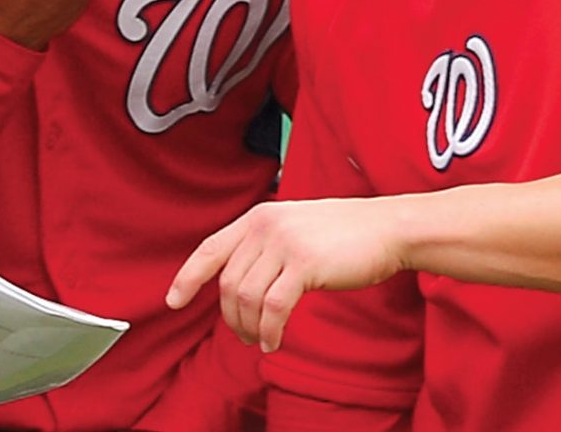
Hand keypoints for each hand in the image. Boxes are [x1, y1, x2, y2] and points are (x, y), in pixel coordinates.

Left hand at [166, 199, 408, 353]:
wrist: (387, 228)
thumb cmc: (344, 233)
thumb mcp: (294, 228)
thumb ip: (265, 246)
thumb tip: (238, 285)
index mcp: (258, 217)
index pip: (209, 249)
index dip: (187, 277)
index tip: (173, 301)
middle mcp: (265, 226)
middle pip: (228, 283)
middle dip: (230, 317)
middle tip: (244, 335)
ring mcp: (284, 244)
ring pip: (247, 298)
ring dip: (249, 327)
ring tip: (260, 340)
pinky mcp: (305, 264)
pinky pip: (273, 309)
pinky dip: (269, 331)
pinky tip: (273, 343)